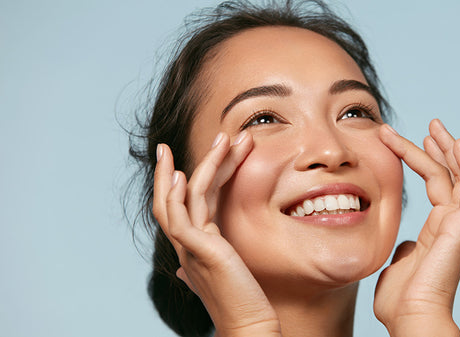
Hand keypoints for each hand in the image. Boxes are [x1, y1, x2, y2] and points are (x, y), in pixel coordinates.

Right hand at [152, 132, 281, 336]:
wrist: (250, 324)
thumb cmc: (241, 300)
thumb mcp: (223, 273)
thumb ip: (207, 261)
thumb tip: (185, 268)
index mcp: (194, 244)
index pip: (186, 202)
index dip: (193, 175)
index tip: (204, 153)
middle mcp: (186, 243)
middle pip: (176, 194)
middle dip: (186, 163)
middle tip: (209, 135)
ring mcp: (189, 247)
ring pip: (181, 197)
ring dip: (200, 165)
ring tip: (221, 139)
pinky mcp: (197, 251)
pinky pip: (181, 217)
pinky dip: (180, 194)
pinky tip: (186, 174)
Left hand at [374, 120, 459, 336]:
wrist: (411, 316)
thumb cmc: (402, 298)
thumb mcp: (398, 263)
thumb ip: (404, 247)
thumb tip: (405, 242)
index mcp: (436, 229)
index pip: (434, 184)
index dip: (423, 160)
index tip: (408, 140)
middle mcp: (451, 223)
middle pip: (449, 175)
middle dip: (439, 148)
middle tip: (430, 125)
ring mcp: (458, 224)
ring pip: (458, 177)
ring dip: (448, 149)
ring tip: (436, 126)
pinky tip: (457, 145)